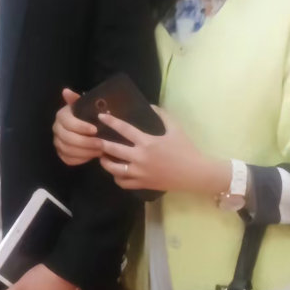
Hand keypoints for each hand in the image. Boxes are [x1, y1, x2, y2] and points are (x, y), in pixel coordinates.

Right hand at [53, 88, 103, 165]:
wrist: (88, 127)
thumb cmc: (88, 115)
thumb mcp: (85, 105)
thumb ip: (77, 100)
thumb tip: (66, 91)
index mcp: (61, 116)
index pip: (68, 122)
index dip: (81, 127)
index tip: (95, 130)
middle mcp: (56, 129)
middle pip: (67, 138)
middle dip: (86, 142)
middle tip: (101, 144)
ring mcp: (58, 142)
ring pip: (68, 150)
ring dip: (85, 152)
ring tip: (100, 151)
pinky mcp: (61, 153)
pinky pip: (68, 159)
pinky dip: (81, 159)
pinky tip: (92, 156)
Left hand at [98, 107, 230, 196]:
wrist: (194, 173)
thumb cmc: (186, 149)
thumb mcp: (176, 129)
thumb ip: (162, 115)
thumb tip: (151, 105)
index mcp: (147, 142)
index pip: (124, 129)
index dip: (111, 122)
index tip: (101, 116)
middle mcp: (140, 157)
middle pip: (113, 150)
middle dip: (101, 144)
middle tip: (94, 139)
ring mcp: (140, 173)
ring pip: (114, 169)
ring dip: (105, 162)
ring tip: (102, 157)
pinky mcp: (142, 184)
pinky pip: (123, 182)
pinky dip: (117, 177)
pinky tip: (117, 172)